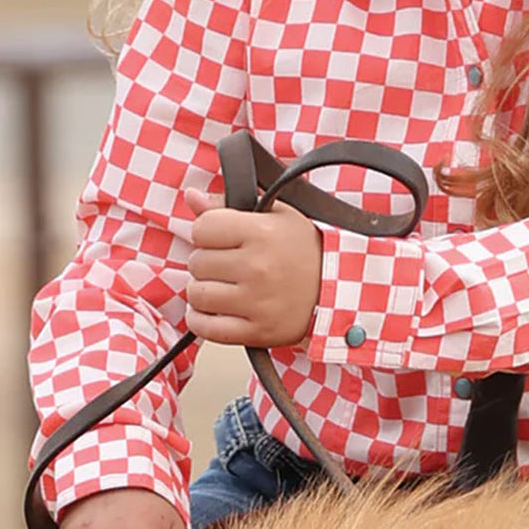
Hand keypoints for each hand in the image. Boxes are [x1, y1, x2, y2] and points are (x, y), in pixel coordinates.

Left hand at [184, 188, 322, 346]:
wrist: (338, 286)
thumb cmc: (306, 248)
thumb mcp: (276, 214)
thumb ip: (228, 205)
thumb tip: (191, 196)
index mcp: (263, 232)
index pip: (202, 228)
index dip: (209, 231)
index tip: (224, 237)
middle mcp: (258, 267)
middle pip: (196, 262)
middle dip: (209, 260)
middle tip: (231, 262)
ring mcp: (256, 302)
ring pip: (196, 294)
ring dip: (205, 289)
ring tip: (227, 285)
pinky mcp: (255, 331)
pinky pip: (204, 327)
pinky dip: (203, 319)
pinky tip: (218, 308)